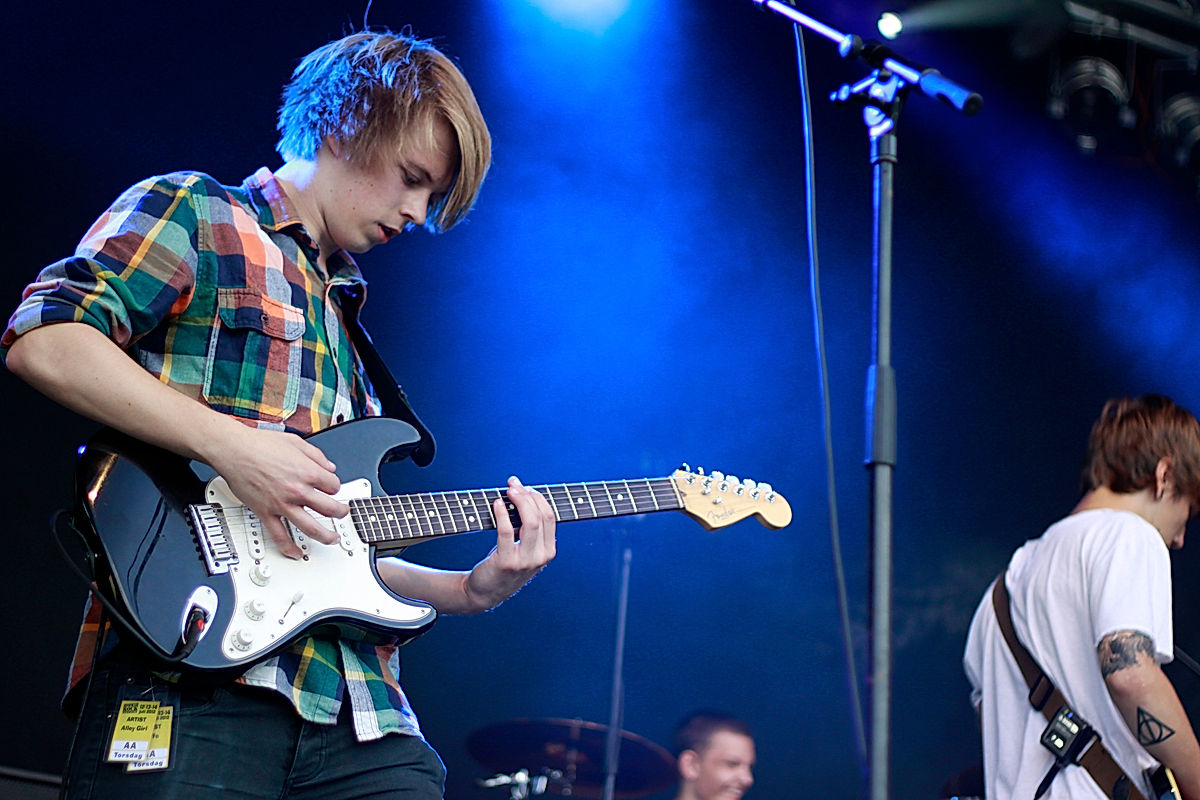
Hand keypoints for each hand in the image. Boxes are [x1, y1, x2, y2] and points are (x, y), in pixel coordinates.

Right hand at [206, 426, 348, 558]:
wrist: (233, 450)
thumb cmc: (259, 444)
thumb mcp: (296, 442)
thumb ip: (316, 455)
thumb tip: (329, 467)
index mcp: (308, 472)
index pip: (333, 486)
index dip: (334, 486)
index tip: (331, 488)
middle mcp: (298, 490)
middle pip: (329, 508)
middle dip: (340, 512)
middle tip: (342, 513)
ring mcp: (282, 504)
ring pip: (311, 527)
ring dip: (326, 535)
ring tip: (332, 538)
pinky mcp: (265, 512)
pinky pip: (279, 535)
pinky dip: (289, 547)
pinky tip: (296, 553)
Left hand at [465, 476, 556, 609]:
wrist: (485, 592)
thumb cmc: (504, 564)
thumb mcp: (525, 549)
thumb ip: (529, 529)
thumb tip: (522, 493)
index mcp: (548, 551)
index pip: (550, 516)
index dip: (537, 497)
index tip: (523, 486)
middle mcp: (541, 557)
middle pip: (542, 516)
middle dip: (528, 495)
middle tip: (513, 485)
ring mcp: (525, 561)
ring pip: (530, 522)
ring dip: (519, 501)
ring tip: (508, 490)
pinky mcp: (506, 562)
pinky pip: (507, 532)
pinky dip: (503, 514)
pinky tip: (497, 504)